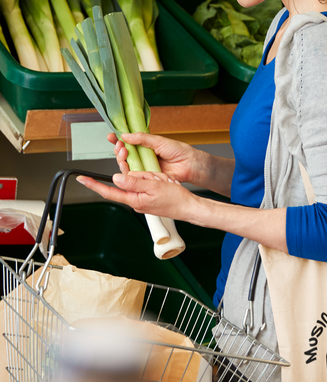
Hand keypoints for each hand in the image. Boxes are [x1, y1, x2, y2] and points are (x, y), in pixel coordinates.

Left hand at [76, 171, 201, 221]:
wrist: (189, 206)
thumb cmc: (175, 199)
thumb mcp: (154, 186)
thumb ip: (134, 182)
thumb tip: (117, 178)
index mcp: (134, 199)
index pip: (110, 191)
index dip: (94, 185)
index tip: (82, 179)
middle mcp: (135, 200)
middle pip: (129, 180)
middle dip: (143, 175)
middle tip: (156, 179)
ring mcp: (143, 199)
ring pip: (140, 179)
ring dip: (152, 177)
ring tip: (164, 182)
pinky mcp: (149, 196)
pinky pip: (148, 182)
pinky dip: (156, 180)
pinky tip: (165, 183)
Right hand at [108, 132, 212, 186]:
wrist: (189, 164)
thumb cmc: (179, 151)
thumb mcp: (159, 141)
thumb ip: (142, 138)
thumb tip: (126, 135)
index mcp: (146, 146)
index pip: (128, 143)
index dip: (118, 140)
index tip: (111, 136)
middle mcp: (143, 157)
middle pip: (124, 156)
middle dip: (119, 150)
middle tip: (120, 146)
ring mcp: (145, 168)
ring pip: (127, 166)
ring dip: (121, 159)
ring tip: (124, 152)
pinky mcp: (148, 178)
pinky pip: (134, 176)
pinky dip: (128, 171)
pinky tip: (127, 165)